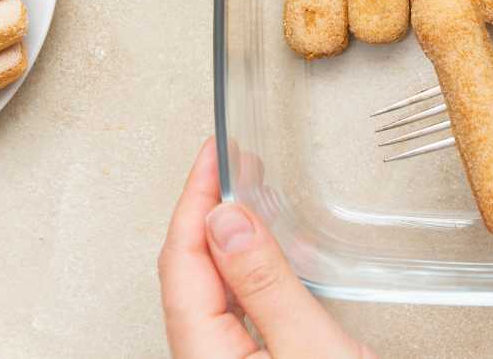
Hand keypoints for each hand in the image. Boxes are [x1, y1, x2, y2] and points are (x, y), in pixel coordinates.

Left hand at [159, 139, 374, 357]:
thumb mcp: (311, 347)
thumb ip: (266, 285)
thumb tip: (229, 220)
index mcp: (205, 353)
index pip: (182, 259)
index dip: (196, 197)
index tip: (213, 154)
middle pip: (189, 270)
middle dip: (207, 208)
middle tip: (228, 161)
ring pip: (210, 288)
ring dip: (226, 236)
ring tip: (245, 192)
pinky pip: (232, 307)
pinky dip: (244, 267)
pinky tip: (262, 249)